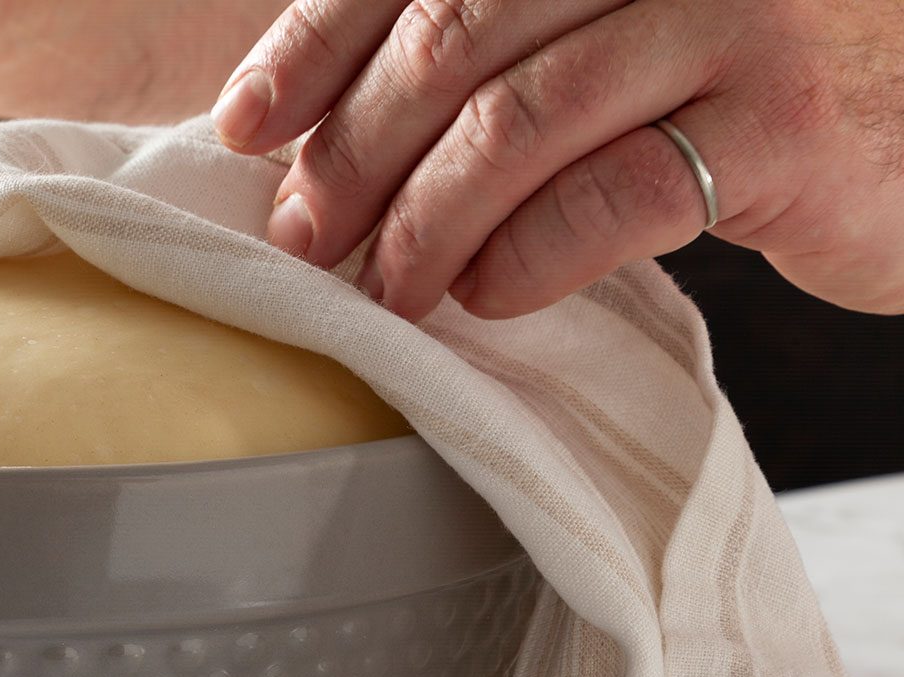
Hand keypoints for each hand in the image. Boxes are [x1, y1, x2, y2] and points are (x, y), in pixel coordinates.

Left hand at [212, 0, 903, 320]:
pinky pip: (613, 195)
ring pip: (518, 118)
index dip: (316, 44)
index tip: (245, 125)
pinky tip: (488, 293)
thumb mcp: (634, 29)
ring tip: (386, 287)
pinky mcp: (788, 121)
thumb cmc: (763, 77)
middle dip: (353, 149)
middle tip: (305, 233)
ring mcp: (737, 15)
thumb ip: (517, 47)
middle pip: (453, 36)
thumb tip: (340, 133)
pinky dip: (526, 255)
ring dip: (423, 220)